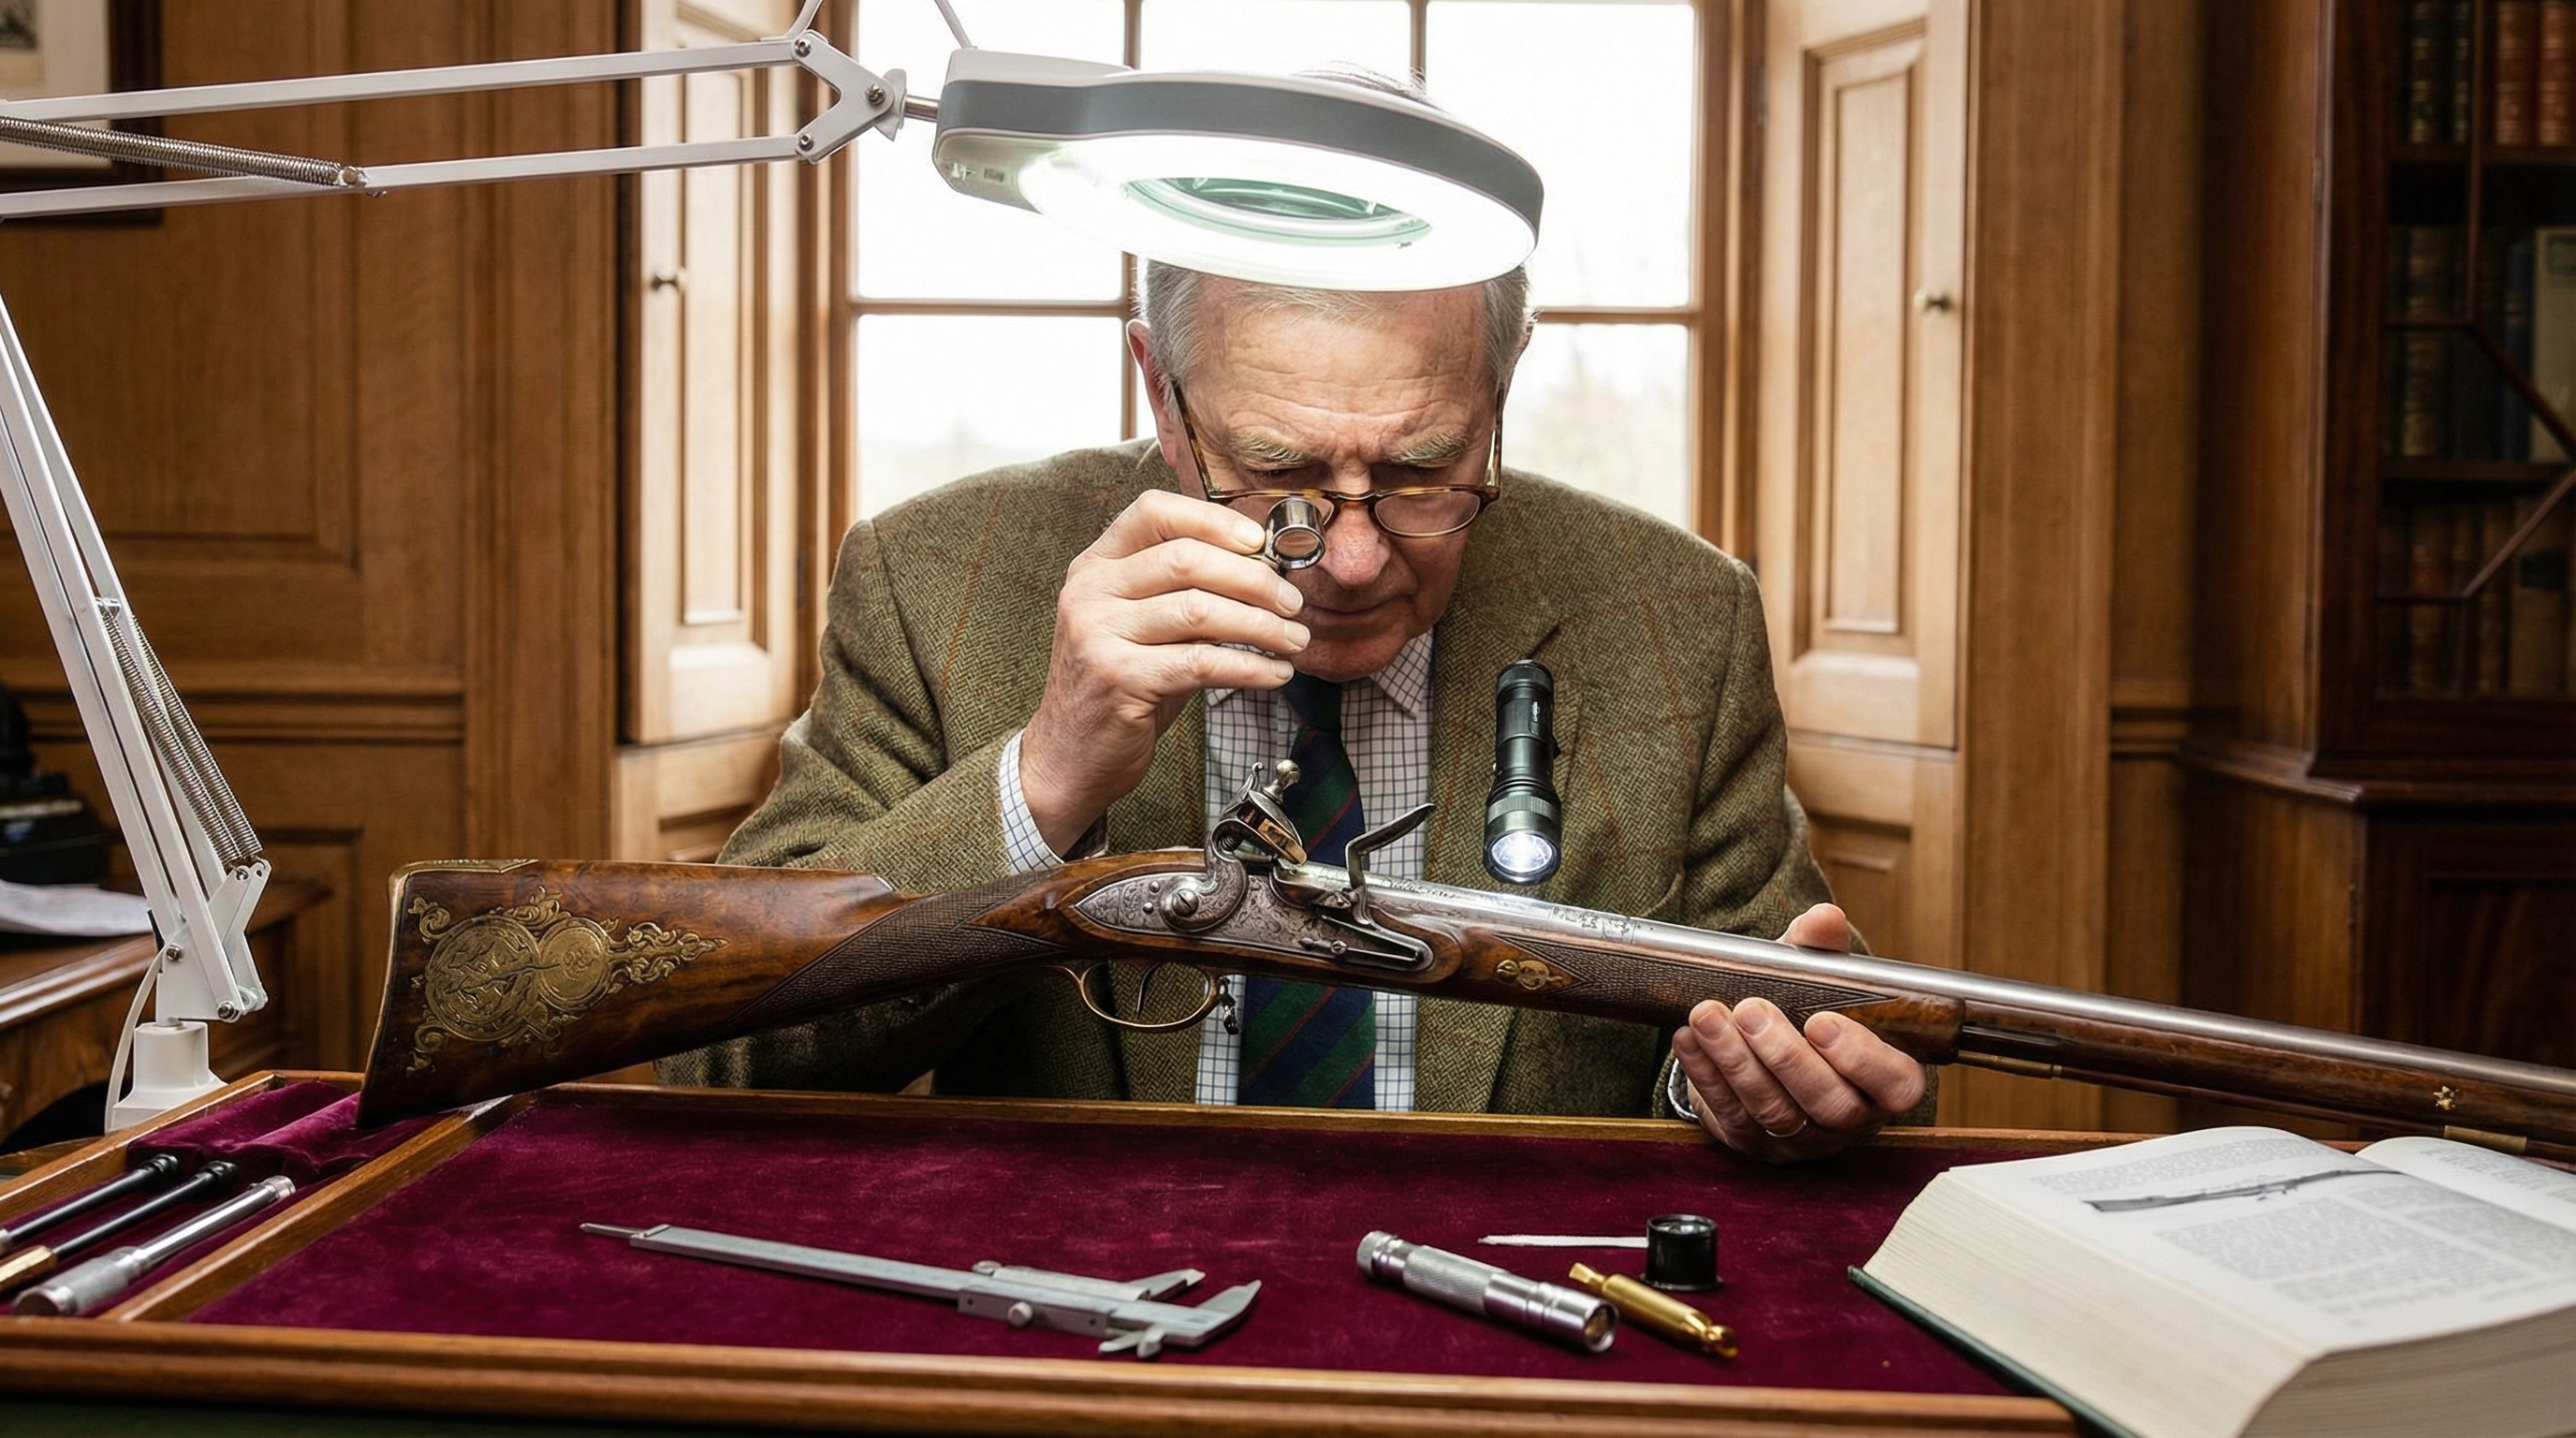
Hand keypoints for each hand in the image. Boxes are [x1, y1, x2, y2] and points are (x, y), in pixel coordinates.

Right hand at [1020, 490, 1309, 852]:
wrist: (1069, 755)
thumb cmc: (1119, 687)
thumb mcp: (1142, 627)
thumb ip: (1184, 593)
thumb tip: (1264, 572)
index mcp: (1095, 566)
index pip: (1154, 512)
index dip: (1213, 519)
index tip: (1261, 543)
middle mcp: (1090, 592)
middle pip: (1187, 558)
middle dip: (1254, 579)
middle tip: (1292, 603)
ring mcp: (1098, 634)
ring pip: (1200, 610)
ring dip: (1261, 626)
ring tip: (1293, 640)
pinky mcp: (1118, 679)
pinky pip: (1202, 662)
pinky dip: (1250, 667)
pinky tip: (1273, 673)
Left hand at [1670, 903, 1929, 1162]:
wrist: (1768, 1048)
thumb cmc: (1809, 1011)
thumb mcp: (1821, 979)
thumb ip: (1823, 950)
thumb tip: (1825, 918)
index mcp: (1887, 1080)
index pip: (1895, 1085)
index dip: (1862, 1059)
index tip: (1821, 1020)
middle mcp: (1851, 1118)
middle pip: (1828, 1103)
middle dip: (1785, 1056)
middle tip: (1750, 1009)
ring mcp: (1803, 1139)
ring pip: (1774, 1113)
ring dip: (1735, 1062)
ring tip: (1707, 1015)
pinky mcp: (1754, 1144)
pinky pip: (1729, 1114)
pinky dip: (1705, 1074)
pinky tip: (1687, 1038)